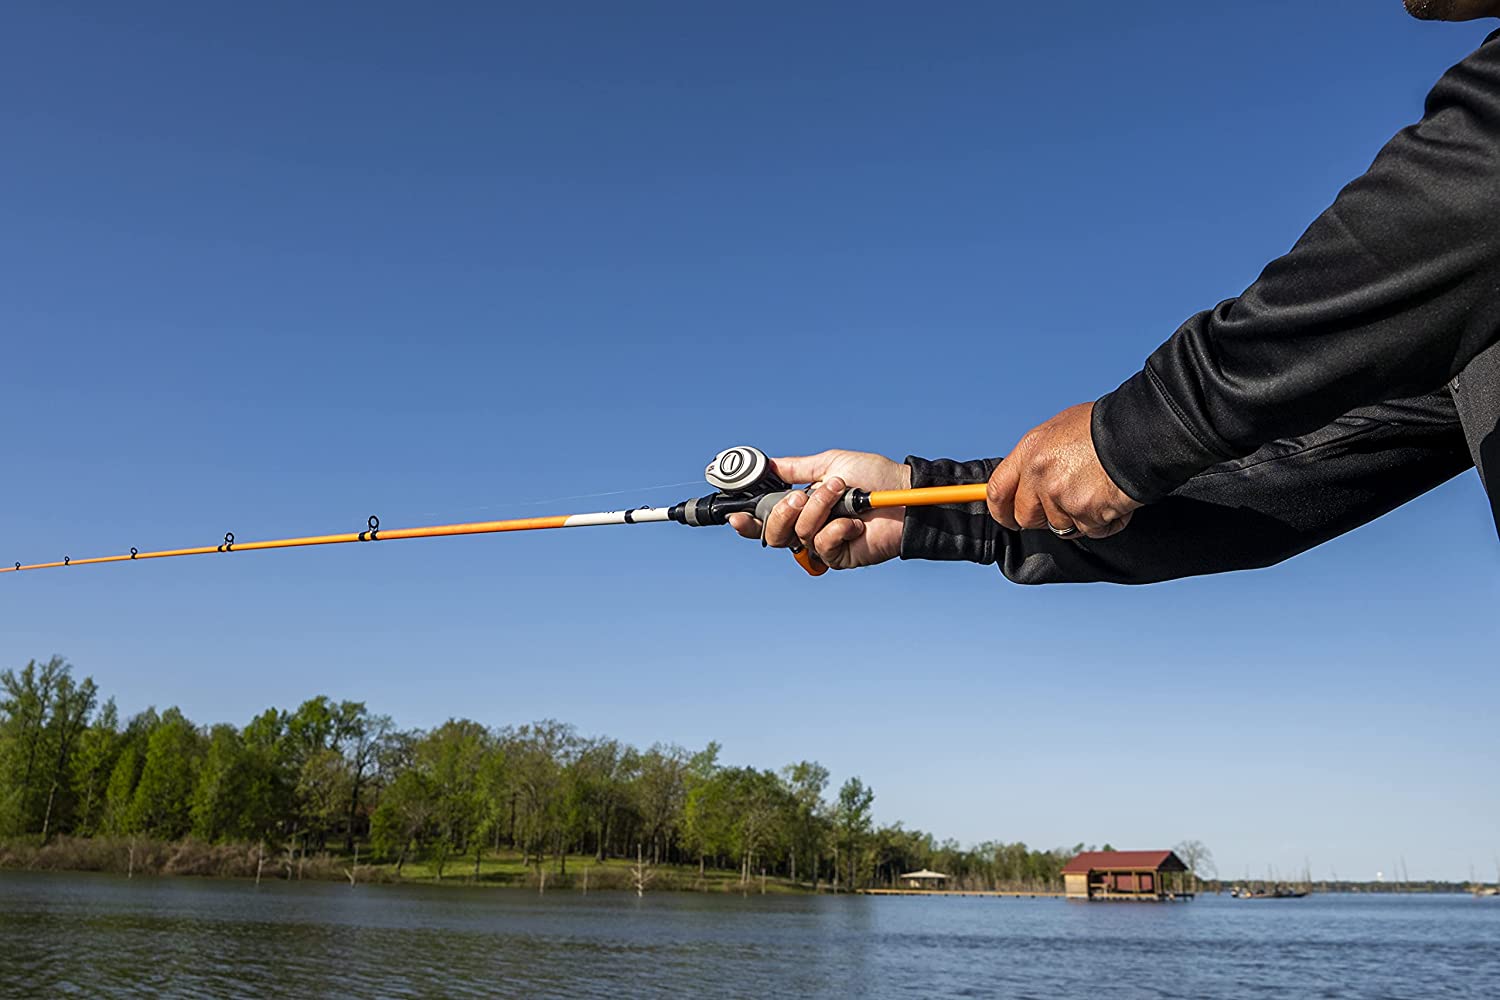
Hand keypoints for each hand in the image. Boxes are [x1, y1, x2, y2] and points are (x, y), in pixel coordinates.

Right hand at [727, 449, 910, 569]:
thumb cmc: (873, 477)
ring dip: (820, 509)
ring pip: (799, 534)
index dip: (747, 521)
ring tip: (841, 493)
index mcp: (802, 506)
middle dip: (783, 512)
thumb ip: (794, 469)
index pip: (766, 519)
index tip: (735, 514)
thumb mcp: (828, 464)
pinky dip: (838, 529)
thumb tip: (764, 465)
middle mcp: (809, 526)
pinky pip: (823, 545)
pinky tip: (855, 522)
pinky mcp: (840, 557)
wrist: (905, 494)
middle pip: (774, 533)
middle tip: (800, 496)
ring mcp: (824, 543)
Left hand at [986, 402, 1140, 538]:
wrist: (1142, 433)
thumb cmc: (1106, 427)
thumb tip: (1029, 481)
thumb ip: (1040, 458)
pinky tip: (1115, 499)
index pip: (997, 490)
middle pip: (1025, 517)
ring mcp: (1061, 497)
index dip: (1000, 509)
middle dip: (1043, 518)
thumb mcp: (1061, 430)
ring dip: (1080, 518)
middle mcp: (1040, 476)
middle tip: (1066, 505)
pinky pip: (1090, 531)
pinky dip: (1104, 522)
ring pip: (1060, 527)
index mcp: (1030, 451)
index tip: (1008, 517)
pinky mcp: (1086, 515)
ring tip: (1099, 490)